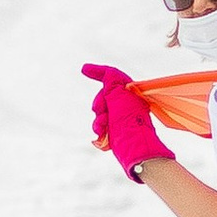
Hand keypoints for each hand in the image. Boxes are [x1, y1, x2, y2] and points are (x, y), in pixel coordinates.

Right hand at [82, 63, 167, 181]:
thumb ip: (110, 79)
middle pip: (102, 97)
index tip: (84, 69)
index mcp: (129, 93)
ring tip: (103, 127)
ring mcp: (120, 119)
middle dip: (99, 104)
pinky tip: (103, 135)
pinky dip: (100, 131)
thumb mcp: (118, 93)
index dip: (98, 72)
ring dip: (98, 121)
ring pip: (99, 114)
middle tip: (102, 111)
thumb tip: (106, 73)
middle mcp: (126, 105)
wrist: (132, 146)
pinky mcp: (115, 132)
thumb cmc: (128, 119)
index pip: (112, 78)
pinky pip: (100, 128)